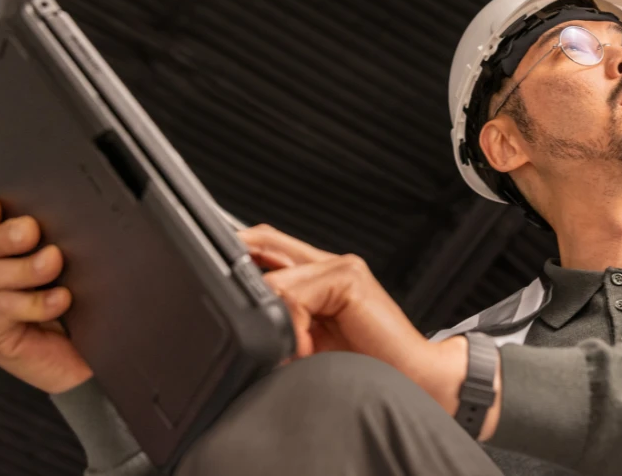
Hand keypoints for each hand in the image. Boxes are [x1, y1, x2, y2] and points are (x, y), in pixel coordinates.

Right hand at [0, 197, 91, 393]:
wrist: (96, 366)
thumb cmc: (88, 318)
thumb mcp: (78, 274)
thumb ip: (64, 248)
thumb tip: (75, 218)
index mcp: (4, 263)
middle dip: (0, 236)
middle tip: (30, 229)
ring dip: (24, 267)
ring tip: (53, 262)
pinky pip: (4, 312)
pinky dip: (34, 302)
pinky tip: (60, 299)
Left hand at [238, 224, 474, 415]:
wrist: (413, 381)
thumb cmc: (366, 369)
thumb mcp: (305, 349)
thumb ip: (278, 326)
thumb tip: (239, 321)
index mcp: (318, 277)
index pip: (264, 246)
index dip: (235, 254)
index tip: (208, 274)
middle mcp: (330, 264)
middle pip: (262, 241)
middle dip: (239, 269)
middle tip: (232, 302)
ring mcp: (341, 266)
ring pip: (274, 279)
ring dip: (274, 321)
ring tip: (295, 352)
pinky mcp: (349, 277)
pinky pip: (295, 295)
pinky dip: (291, 327)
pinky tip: (306, 349)